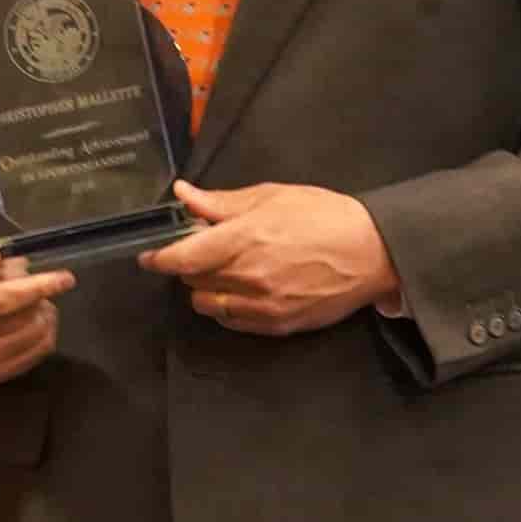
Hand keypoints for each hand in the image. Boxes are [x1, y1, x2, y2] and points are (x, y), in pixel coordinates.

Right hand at [0, 233, 73, 383]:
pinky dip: (42, 337)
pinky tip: (33, 322)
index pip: (1, 299)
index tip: (64, 279)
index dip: (37, 288)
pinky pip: (32, 357)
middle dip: (39, 298)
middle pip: (20, 320)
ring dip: (43, 316)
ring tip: (32, 302)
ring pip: (31, 339)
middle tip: (35, 284)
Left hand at [139, 180, 398, 336]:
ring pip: (208, 304)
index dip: (159, 257)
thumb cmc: (324, 216)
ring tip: (224, 270)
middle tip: (202, 250)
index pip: (182, 257)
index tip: (149, 255)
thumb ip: (223, 202)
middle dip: (188, 265)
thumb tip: (184, 195)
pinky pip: (232, 322)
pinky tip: (242, 289)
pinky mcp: (276, 325)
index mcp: (245, 238)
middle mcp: (249, 276)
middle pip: (192, 280)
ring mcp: (262, 305)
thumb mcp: (273, 197)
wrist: (371, 253)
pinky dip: (227, 307)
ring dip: (205, 288)